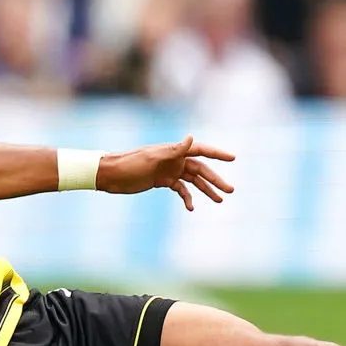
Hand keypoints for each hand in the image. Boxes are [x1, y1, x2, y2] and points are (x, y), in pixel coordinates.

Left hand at [94, 135, 235, 210]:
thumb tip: (191, 138)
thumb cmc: (131, 163)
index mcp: (175, 150)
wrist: (112, 175)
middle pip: (201, 169)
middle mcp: (175, 159)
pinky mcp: (162, 181)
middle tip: (230, 190)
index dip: (218, 154)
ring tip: (220, 200)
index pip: (201, 150)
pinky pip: (180, 190)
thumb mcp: (153, 157)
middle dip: (216, 180)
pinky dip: (187, 197)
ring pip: (193, 181)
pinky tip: (191, 207)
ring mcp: (170, 171)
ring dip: (206, 190)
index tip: (233, 158)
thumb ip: (174, 150)